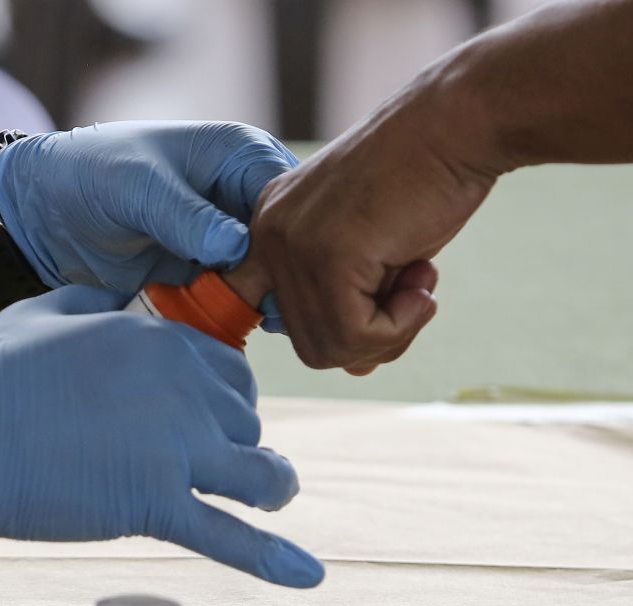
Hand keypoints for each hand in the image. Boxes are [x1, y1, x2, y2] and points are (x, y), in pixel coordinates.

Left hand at [0, 121, 296, 320]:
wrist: (47, 214)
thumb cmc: (92, 176)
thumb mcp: (140, 188)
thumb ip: (188, 217)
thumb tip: (237, 248)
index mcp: (238, 155)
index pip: (288, 196)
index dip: (290, 236)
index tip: (273, 275)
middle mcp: (241, 195)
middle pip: (288, 241)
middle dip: (281, 275)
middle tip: (266, 309)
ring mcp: (227, 238)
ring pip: (269, 274)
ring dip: (263, 299)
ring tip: (251, 321)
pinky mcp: (209, 273)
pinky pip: (239, 297)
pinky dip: (237, 314)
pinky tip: (231, 327)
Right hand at [0, 286, 323, 587]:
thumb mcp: (47, 311)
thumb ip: (95, 300)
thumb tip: (115, 294)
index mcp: (161, 342)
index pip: (227, 371)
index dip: (223, 396)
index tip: (213, 413)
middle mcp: (183, 389)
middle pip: (245, 419)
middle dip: (236, 438)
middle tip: (220, 456)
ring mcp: (176, 449)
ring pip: (258, 472)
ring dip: (271, 484)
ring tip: (275, 492)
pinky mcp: (156, 505)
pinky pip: (231, 538)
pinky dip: (274, 560)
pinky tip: (309, 575)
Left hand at [250, 84, 497, 372]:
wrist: (457, 123)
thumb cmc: (425, 179)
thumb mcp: (376, 250)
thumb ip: (356, 304)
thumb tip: (355, 371)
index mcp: (271, 225)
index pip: (259, 307)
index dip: (309, 326)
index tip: (361, 311)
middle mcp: (268, 234)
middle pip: (307, 341)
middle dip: (370, 335)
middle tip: (412, 291)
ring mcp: (291, 245)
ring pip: (329, 348)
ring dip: (390, 332)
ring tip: (419, 281)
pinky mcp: (325, 256)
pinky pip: (355, 336)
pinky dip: (400, 325)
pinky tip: (422, 281)